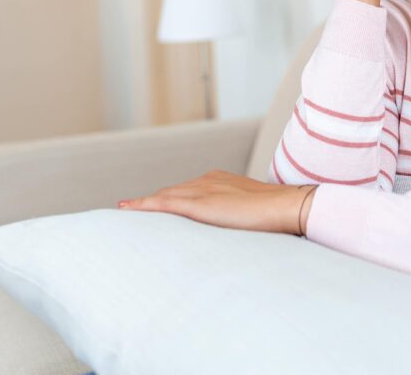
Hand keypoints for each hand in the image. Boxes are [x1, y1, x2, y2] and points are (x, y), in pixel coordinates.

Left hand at [116, 169, 316, 235]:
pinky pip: (163, 203)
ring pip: (163, 196)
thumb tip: (237, 231)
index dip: (170, 200)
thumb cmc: (277, 214)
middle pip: (171, 192)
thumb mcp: (253, 212)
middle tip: (130, 211)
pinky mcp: (199, 203)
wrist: (286, 206)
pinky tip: (126, 209)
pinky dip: (143, 205)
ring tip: (124, 212)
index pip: (188, 190)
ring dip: (144, 205)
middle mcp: (208, 180)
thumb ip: (238, 216)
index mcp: (221, 179)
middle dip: (152, 202)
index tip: (157, 208)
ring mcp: (203, 189)